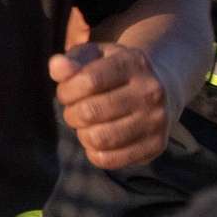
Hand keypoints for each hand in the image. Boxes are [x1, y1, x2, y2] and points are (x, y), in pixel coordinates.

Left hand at [52, 42, 172, 168]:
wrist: (159, 88)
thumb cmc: (113, 70)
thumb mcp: (94, 56)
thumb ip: (72, 61)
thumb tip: (56, 66)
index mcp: (133, 63)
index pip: (88, 81)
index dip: (66, 90)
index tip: (66, 92)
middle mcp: (150, 93)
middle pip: (91, 112)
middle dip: (71, 113)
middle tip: (75, 110)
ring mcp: (157, 121)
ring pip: (99, 139)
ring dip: (82, 133)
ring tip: (86, 124)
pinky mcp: (156, 146)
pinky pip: (110, 160)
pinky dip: (94, 152)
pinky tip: (97, 139)